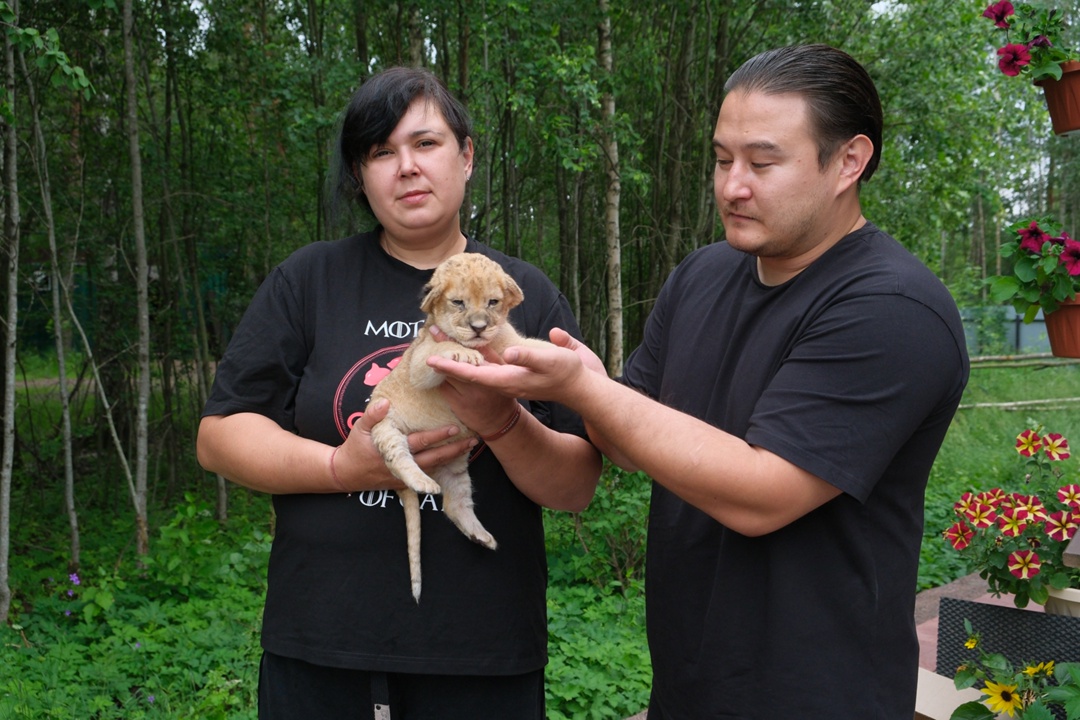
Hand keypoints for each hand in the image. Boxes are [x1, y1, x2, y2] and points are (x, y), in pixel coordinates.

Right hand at [333, 399, 476, 490]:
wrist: (346, 474)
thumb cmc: (355, 447)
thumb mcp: (359, 428)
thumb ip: (373, 415)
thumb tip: (385, 403)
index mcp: (394, 450)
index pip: (421, 442)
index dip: (438, 436)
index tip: (454, 429)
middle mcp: (403, 465)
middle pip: (433, 459)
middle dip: (453, 450)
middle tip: (472, 442)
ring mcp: (405, 476)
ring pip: (433, 469)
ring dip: (450, 459)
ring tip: (468, 448)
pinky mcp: (404, 483)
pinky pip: (426, 475)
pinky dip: (440, 467)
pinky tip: (453, 460)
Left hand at [426, 327, 606, 404]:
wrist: (578, 387)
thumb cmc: (566, 372)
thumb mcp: (550, 361)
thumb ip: (528, 357)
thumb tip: (509, 353)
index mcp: (508, 379)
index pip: (472, 374)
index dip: (451, 367)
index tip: (432, 359)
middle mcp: (503, 381)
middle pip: (468, 371)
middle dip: (448, 358)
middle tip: (430, 341)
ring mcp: (507, 379)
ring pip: (475, 368)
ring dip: (458, 357)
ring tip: (442, 342)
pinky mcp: (512, 373)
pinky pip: (487, 366)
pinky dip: (473, 357)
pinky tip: (466, 347)